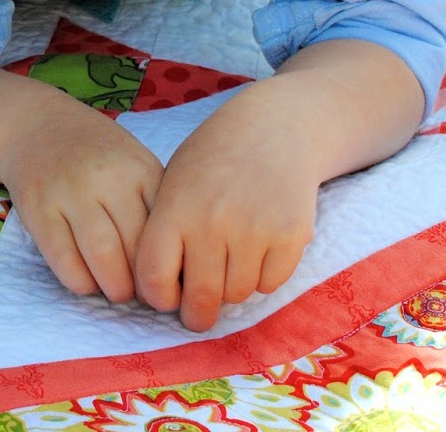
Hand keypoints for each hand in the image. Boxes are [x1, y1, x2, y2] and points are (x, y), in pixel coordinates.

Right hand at [0, 101, 163, 302]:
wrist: (37, 127)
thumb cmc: (98, 155)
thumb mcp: (136, 164)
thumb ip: (154, 206)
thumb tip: (176, 269)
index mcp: (140, 170)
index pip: (166, 232)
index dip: (172, 266)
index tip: (169, 281)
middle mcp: (107, 179)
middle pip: (137, 249)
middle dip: (145, 285)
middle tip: (144, 295)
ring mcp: (70, 194)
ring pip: (104, 260)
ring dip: (116, 289)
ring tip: (118, 290)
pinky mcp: (39, 210)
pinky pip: (65, 263)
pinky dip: (82, 283)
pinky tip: (87, 280)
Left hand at [134, 118, 317, 331]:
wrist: (274, 129)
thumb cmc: (213, 160)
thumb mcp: (172, 183)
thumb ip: (164, 232)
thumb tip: (161, 292)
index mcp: (174, 209)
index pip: (154, 279)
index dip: (156, 298)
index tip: (164, 298)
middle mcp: (212, 223)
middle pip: (200, 299)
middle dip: (196, 315)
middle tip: (196, 315)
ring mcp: (254, 230)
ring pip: (237, 295)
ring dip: (231, 289)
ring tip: (229, 262)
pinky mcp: (291, 236)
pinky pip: (270, 284)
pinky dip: (263, 277)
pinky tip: (258, 249)